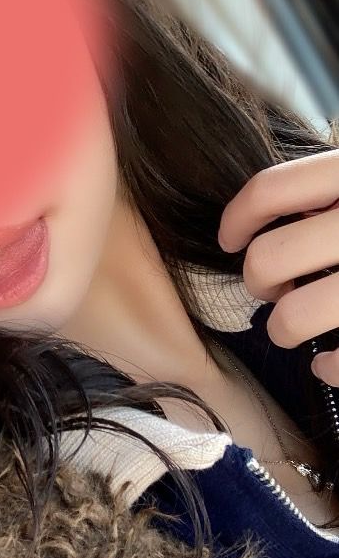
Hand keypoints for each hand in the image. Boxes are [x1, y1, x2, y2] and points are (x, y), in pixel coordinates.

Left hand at [218, 151, 338, 384]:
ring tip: (298, 325)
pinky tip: (333, 361)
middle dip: (261, 281)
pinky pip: (335, 363)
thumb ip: (322, 189)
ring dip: (287, 328)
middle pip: (269, 258)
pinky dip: (329, 369)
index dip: (237, 219)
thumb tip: (254, 212)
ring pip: (293, 316)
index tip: (230, 240)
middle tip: (276, 287)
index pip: (271, 188)